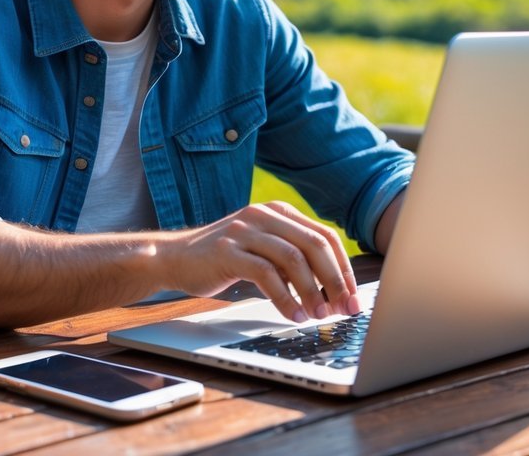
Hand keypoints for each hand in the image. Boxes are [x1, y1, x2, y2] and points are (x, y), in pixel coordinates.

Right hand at [158, 201, 358, 321]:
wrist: (175, 257)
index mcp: (279, 212)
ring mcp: (244, 230)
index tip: (354, 297)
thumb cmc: (224, 258)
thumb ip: (293, 260)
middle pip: (314, 245)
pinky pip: (266, 274)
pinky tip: (292, 315)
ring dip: (311, 291)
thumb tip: (334, 290)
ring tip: (318, 315)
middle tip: (344, 309)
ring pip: (293, 259)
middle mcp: (264, 215)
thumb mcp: (264, 250)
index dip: (344, 269)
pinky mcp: (227, 250)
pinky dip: (284, 298)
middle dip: (334, 280)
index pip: (325, 236)